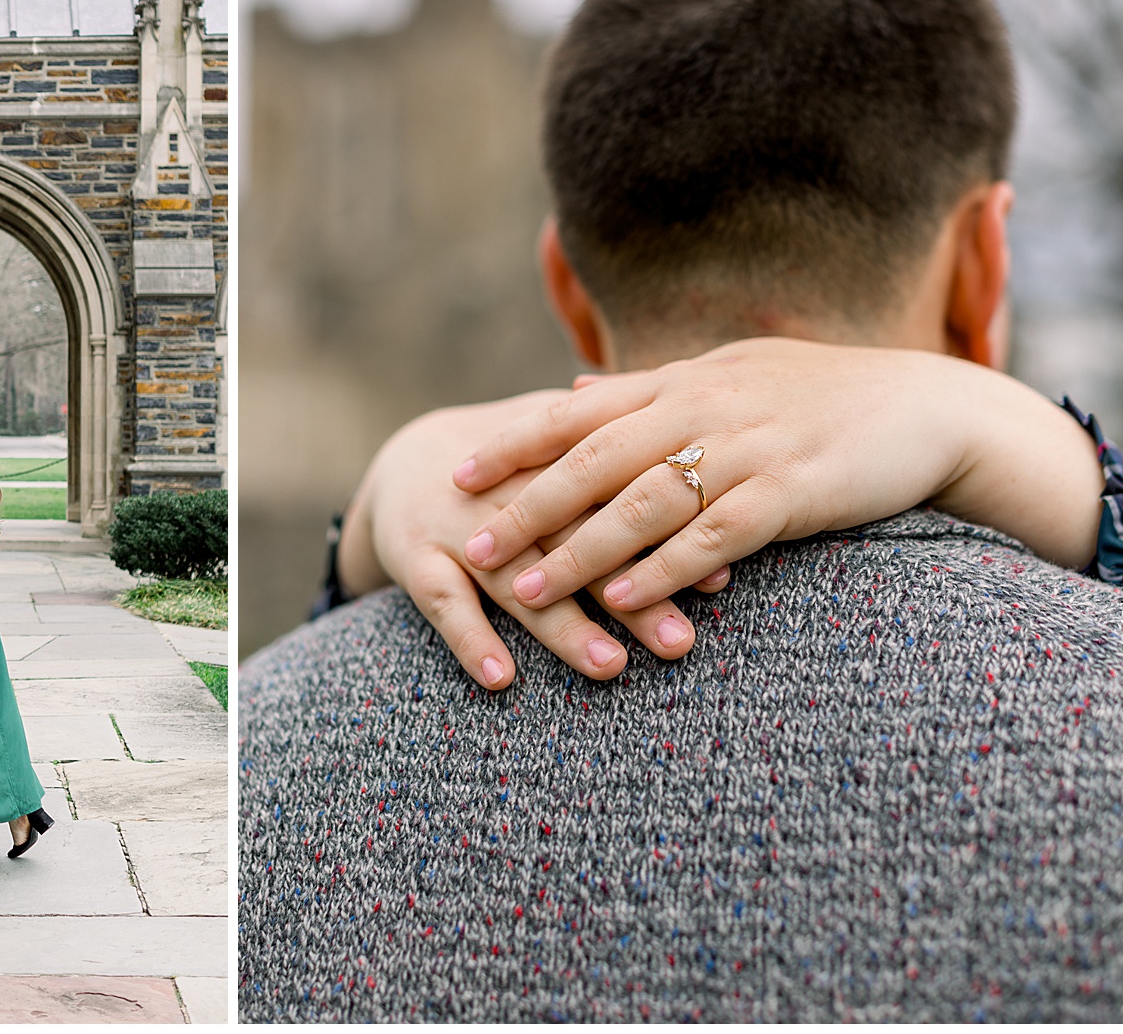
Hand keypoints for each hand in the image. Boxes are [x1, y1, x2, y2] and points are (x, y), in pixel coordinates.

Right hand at [341, 392, 709, 688]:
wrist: (403, 460)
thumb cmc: (512, 465)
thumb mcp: (562, 443)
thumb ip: (628, 459)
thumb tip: (720, 490)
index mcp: (553, 461)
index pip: (617, 500)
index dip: (667, 540)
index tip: (718, 582)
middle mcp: (508, 492)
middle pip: (576, 544)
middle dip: (630, 594)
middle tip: (679, 643)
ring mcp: (458, 525)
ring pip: (515, 578)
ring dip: (562, 624)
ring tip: (609, 665)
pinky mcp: (412, 555)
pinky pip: (442, 602)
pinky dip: (469, 639)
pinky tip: (501, 678)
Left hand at [454, 336, 1102, 613]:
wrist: (927, 407)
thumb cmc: (820, 395)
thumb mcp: (725, 374)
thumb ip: (645, 388)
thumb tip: (572, 390)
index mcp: (680, 381)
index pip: (576, 411)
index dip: (513, 443)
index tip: (457, 473)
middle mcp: (702, 408)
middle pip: (594, 461)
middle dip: (527, 508)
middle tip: (472, 548)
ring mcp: (745, 449)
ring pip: (643, 503)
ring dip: (580, 550)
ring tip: (528, 591)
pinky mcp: (789, 492)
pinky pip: (712, 536)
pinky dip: (664, 568)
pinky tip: (623, 600)